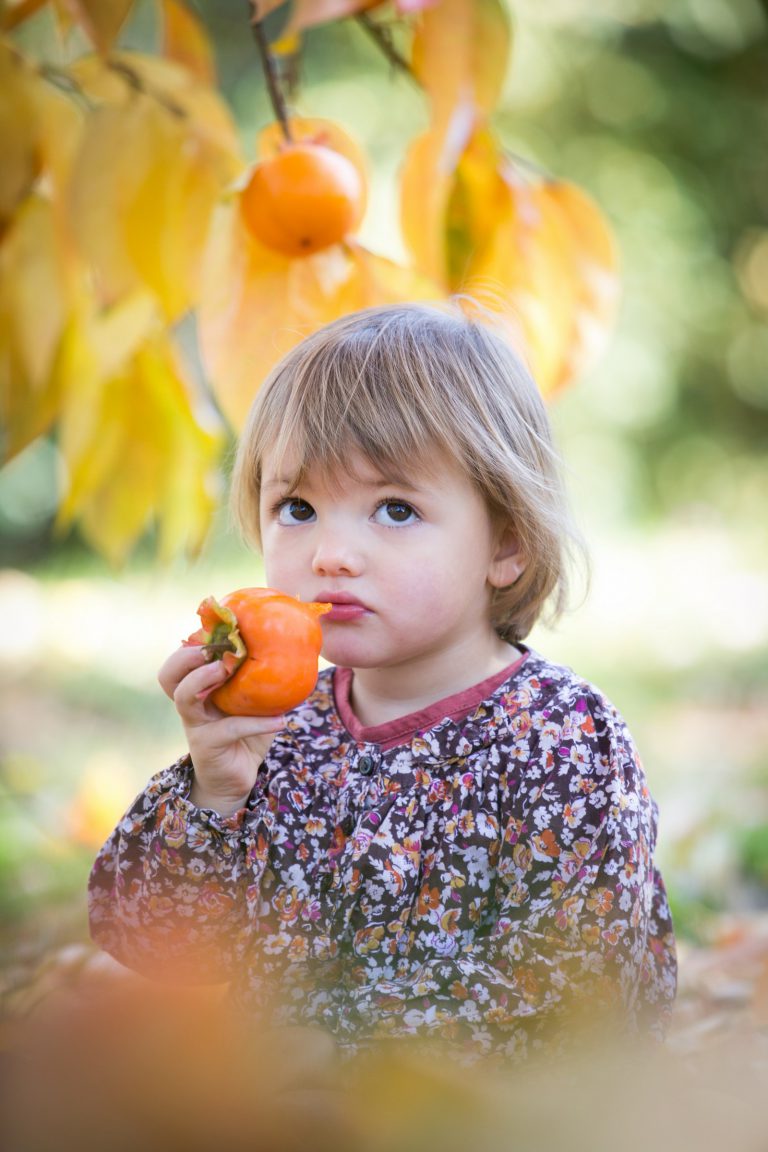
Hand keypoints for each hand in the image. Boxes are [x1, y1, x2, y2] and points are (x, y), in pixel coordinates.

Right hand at [158, 644, 285, 814]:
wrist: (237, 778)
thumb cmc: (246, 735)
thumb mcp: (253, 703)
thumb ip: (261, 680)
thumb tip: (293, 647)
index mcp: (200, 689)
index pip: (181, 661)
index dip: (192, 644)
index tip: (221, 630)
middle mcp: (191, 704)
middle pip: (168, 675)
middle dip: (186, 657)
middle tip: (213, 649)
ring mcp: (195, 724)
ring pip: (184, 696)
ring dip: (203, 678)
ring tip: (226, 669)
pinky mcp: (207, 745)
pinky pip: (231, 728)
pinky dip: (258, 723)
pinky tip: (282, 721)